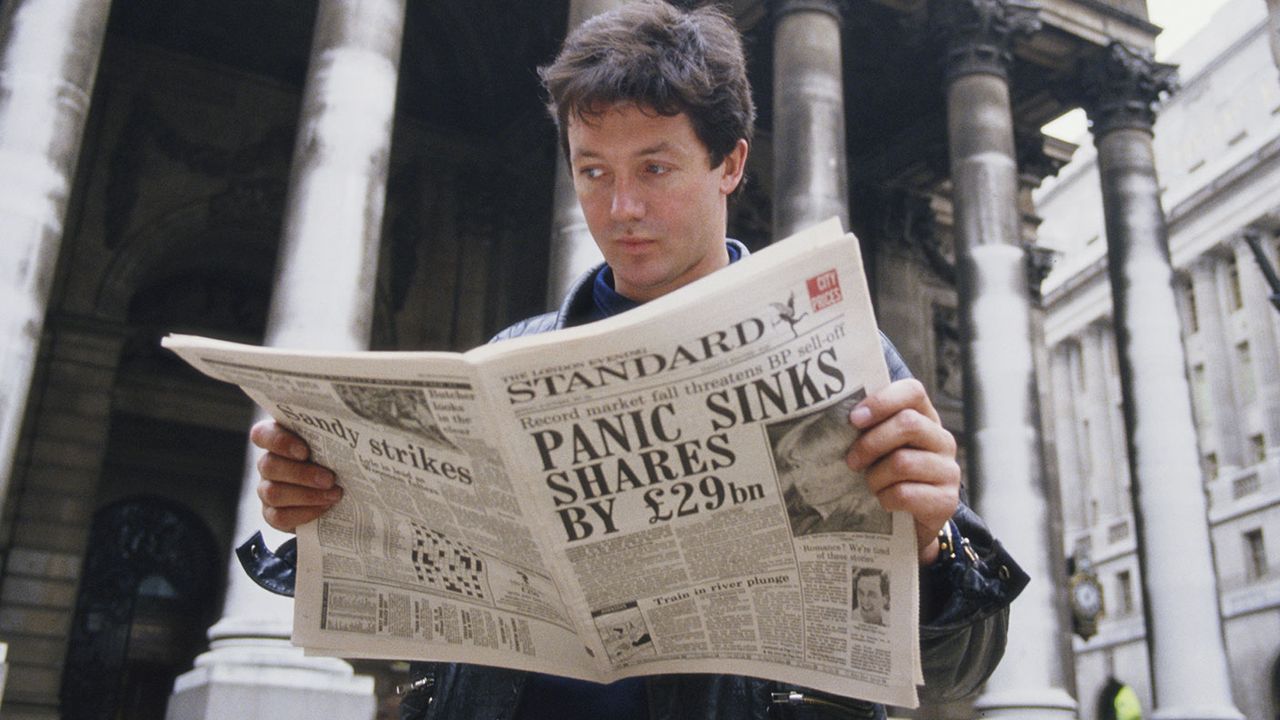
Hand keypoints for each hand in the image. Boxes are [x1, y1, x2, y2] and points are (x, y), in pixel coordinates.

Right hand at [251, 419, 341, 532]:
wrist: (340, 493)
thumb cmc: (336, 459)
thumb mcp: (334, 444)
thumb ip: (333, 435)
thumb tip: (353, 429)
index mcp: (277, 439)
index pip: (263, 434)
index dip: (279, 442)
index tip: (305, 452)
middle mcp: (268, 463)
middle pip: (269, 466)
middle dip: (302, 474)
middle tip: (330, 479)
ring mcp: (266, 489)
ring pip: (273, 493)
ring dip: (307, 495)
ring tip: (334, 494)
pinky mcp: (272, 514)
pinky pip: (279, 517)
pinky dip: (305, 513)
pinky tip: (325, 508)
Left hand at [845, 379, 959, 564]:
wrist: (909, 524)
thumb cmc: (888, 477)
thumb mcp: (880, 448)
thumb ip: (869, 428)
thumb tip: (831, 415)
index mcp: (925, 418)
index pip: (913, 391)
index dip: (882, 401)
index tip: (854, 418)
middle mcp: (942, 440)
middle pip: (908, 424)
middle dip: (871, 443)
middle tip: (852, 461)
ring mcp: (948, 470)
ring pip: (903, 462)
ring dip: (875, 477)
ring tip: (870, 485)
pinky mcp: (946, 500)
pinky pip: (906, 493)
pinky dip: (886, 499)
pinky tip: (884, 501)